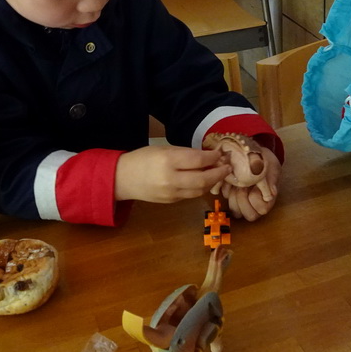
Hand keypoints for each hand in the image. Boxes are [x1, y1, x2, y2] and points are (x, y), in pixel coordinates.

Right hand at [115, 145, 231, 204]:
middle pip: (203, 179)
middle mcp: (171, 179)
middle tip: (228, 166)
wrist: (122, 179)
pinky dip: (201, 187)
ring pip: (200, 190)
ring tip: (219, 173)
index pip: (199, 160)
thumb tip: (209, 156)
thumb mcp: (163, 149)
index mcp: (168, 161)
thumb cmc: (143, 158)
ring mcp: (171, 193)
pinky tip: (205, 180)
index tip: (221, 153)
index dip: (214, 157)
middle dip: (219, 173)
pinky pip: (191, 195)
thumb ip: (186, 153)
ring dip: (213, 182)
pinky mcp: (171, 202)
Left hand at [218, 148, 279, 220]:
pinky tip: (230, 178)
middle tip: (242, 186)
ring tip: (236, 183)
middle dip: (242, 200)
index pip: (262, 210)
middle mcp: (255, 205)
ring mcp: (242, 201)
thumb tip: (272, 192)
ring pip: (235, 211)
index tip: (254, 185)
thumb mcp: (272, 166)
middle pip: (248, 215)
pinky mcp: (230, 194)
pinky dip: (225, 187)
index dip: (256, 199)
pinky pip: (225, 197)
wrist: (254, 153)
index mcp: (268, 200)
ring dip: (233, 196)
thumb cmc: (266, 161)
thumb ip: (272, 178)